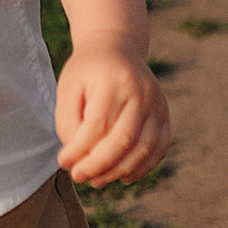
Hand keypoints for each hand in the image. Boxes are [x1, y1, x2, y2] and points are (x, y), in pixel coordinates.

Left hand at [56, 38, 171, 189]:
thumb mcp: (68, 87)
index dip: (79, 150)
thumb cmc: (87, 71)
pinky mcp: (164, 114)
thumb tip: (77, 158)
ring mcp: (157, 104)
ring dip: (120, 171)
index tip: (63, 161)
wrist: (118, 47)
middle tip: (79, 176)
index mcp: (114, 81)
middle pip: (124, 139)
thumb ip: (68, 122)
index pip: (98, 125)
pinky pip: (159, 147)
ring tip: (97, 180)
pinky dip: (143, 167)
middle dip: (99, 165)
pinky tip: (123, 176)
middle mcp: (141, 92)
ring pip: (144, 148)